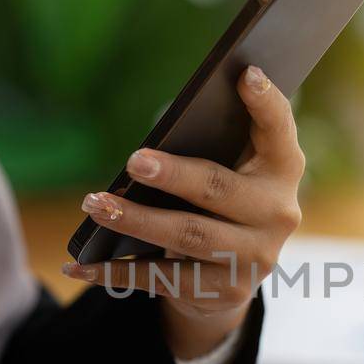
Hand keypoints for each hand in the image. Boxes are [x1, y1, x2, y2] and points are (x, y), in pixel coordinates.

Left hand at [64, 65, 304, 357]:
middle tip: (133, 162)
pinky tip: (80, 266)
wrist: (232, 273)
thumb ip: (210, 148)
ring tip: (95, 204)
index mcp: (282, 170)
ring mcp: (255, 256)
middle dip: (174, 175)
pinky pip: (164, 278)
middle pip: (220, 190)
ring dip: (136, 221)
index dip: (266, 102)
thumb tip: (147, 149)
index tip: (244, 73)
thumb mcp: (229, 169)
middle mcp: (278, 213)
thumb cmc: (220, 200)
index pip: (279, 130)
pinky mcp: (225, 290)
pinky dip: (117, 272)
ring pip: (187, 235)